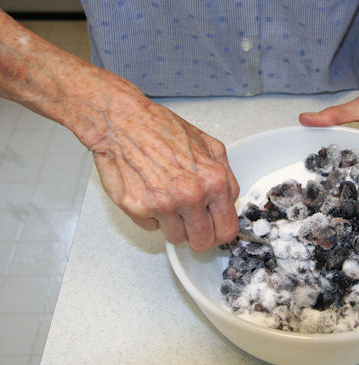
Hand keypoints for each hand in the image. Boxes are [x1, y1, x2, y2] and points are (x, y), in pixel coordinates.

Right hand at [88, 94, 239, 251]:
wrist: (123, 122)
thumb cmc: (162, 129)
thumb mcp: (210, 146)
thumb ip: (226, 177)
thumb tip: (229, 202)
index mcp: (213, 182)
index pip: (227, 229)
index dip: (220, 232)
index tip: (215, 230)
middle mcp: (190, 196)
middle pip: (202, 242)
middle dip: (199, 235)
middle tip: (192, 223)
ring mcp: (163, 205)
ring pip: (176, 238)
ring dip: (174, 225)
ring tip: (168, 199)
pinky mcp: (138, 209)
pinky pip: (151, 228)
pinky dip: (151, 216)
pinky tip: (150, 194)